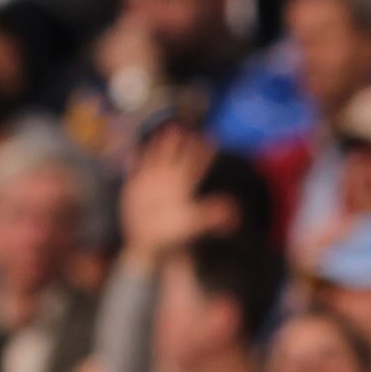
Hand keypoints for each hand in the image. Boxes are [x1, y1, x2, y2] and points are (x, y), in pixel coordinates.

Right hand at [120, 128, 232, 259]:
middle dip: (182, 143)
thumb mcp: (193, 223)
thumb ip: (211, 215)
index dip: (203, 153)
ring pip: (158, 159)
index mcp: (183, 189)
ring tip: (169, 130)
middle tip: (189, 127)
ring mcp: (152, 184)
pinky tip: (136, 149)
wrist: (149, 244)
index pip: (195, 167)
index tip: (212, 138)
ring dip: (162, 145)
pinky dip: (136, 160)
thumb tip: (234, 213)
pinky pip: (137, 170)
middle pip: (177, 158)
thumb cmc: (172, 236)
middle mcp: (169, 183)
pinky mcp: (136, 189)